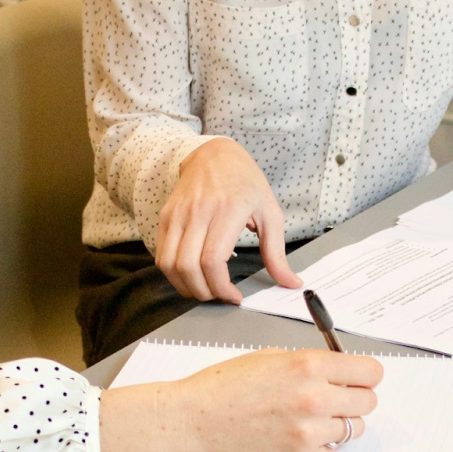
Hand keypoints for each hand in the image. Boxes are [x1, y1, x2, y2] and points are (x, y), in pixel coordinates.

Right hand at [98, 349, 383, 451]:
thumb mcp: (272, 357)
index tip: (359, 377)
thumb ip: (311, 363)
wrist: (194, 421)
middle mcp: (315, 398)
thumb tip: (342, 370)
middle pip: (368, 401)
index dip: (365, 374)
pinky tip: (295, 432)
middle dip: (355, 397)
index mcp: (309, 366)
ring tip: (312, 416)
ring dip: (340, 422)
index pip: (370, 373)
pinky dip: (321, 442)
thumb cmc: (225, 386)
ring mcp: (309, 432)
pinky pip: (331, 449)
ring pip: (354, 428)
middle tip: (336, 397)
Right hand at [156, 138, 302, 302]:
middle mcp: (198, 211)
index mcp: (228, 210)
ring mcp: (178, 214)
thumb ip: (277, 253)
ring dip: (185, 286)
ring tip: (204, 289)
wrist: (215, 155)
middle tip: (219, 296)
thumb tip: (291, 282)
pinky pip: (161, 254)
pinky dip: (173, 273)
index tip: (234, 296)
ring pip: (169, 264)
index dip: (220, 287)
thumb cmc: (246, 183)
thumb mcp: (270, 213)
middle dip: (203, 292)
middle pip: (188, 267)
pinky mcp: (166, 216)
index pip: (212, 260)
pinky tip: (191, 276)